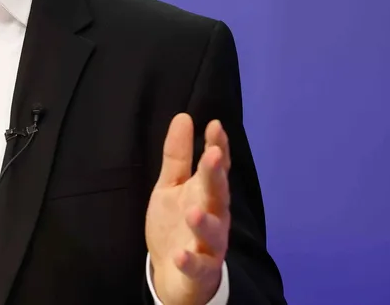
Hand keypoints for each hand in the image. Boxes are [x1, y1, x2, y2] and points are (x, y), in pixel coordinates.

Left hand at [145, 113, 230, 304]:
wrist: (176, 273)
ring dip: (204, 222)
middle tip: (213, 155)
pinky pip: (197, 267)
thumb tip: (184, 117)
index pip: (216, 168)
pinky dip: (190, 261)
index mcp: (207, 194)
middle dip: (216, 176)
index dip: (217, 147)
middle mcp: (214, 216)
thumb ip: (178, 156)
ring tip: (194, 211)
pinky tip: (180, 255)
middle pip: (218, 195)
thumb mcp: (171, 186)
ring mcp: (209, 245)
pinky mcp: (200, 270)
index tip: (214, 126)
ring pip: (212, 233)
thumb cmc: (177, 223)